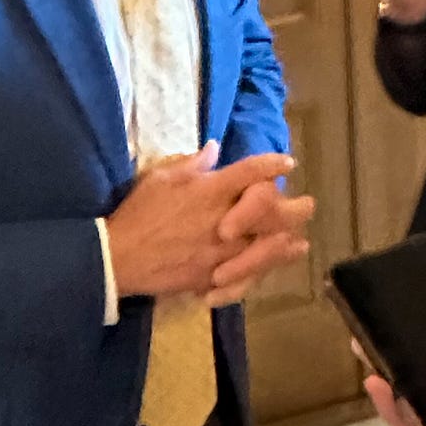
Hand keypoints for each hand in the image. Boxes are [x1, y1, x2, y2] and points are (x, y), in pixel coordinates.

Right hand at [107, 146, 308, 301]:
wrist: (118, 258)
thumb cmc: (137, 214)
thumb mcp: (158, 179)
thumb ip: (190, 164)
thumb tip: (214, 148)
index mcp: (209, 192)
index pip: (250, 173)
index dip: (272, 166)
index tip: (287, 164)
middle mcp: (223, 221)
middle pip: (271, 214)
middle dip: (293, 209)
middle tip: (307, 206)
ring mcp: (222, 252)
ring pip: (267, 247)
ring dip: (288, 241)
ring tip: (301, 241)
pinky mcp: (214, 277)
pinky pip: (249, 274)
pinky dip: (267, 268)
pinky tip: (271, 270)